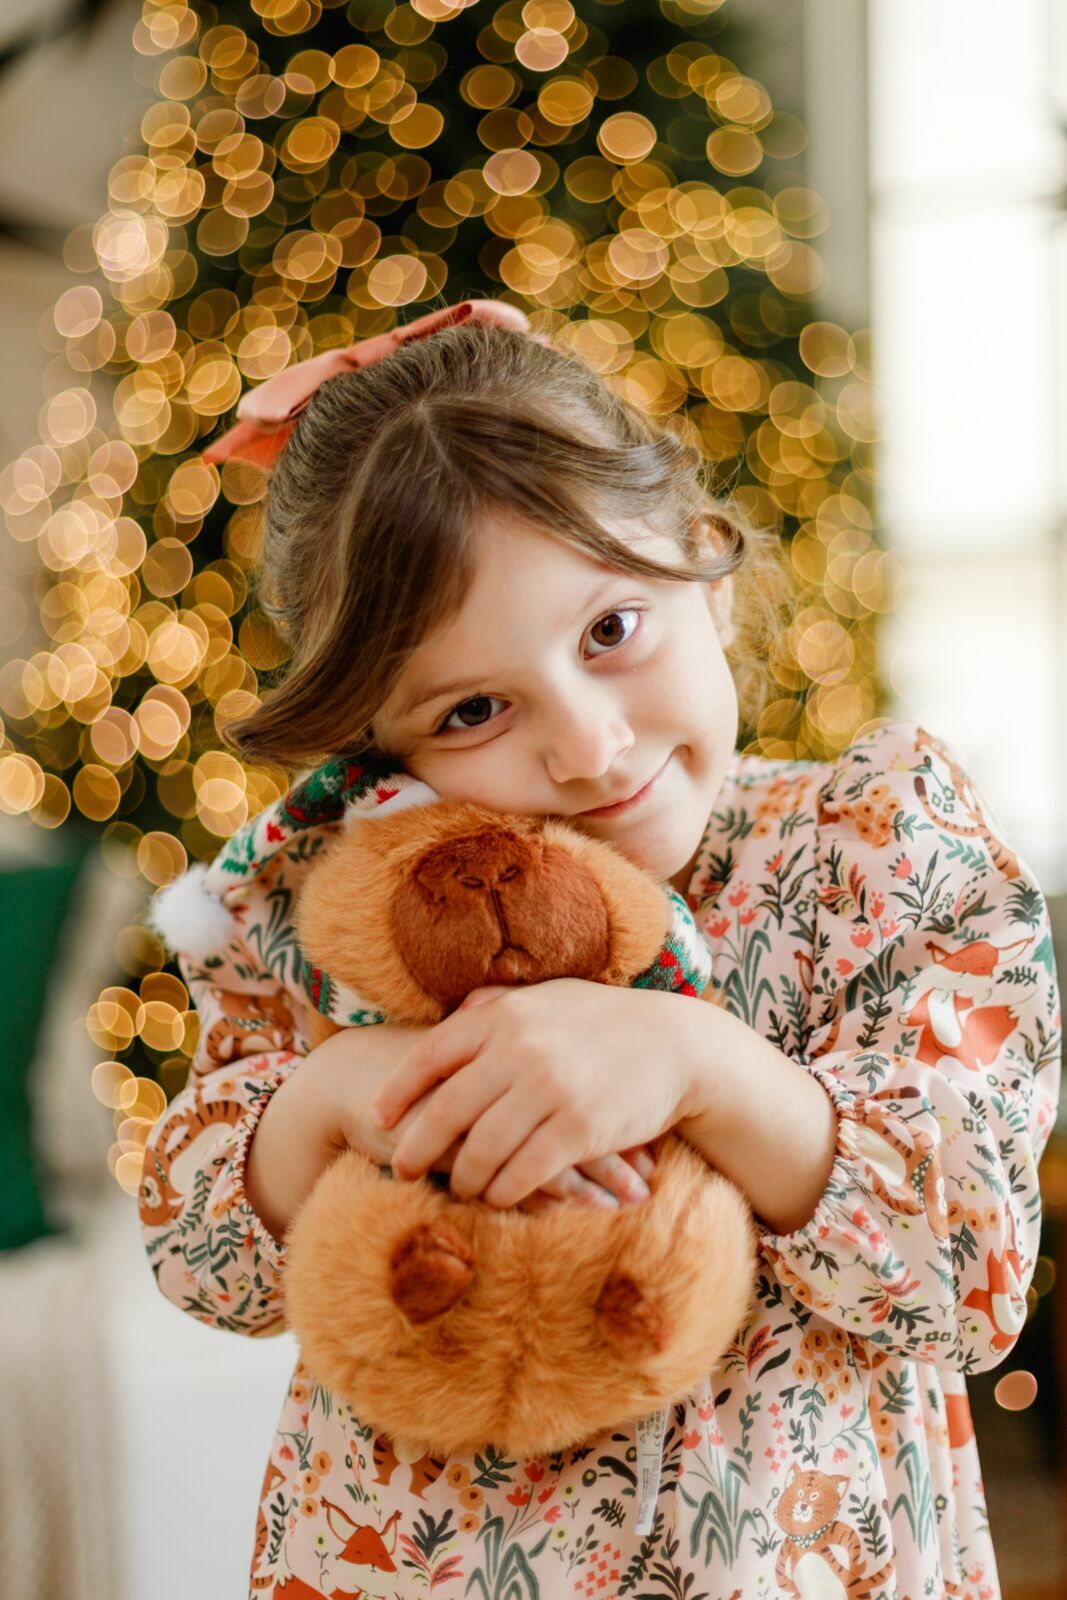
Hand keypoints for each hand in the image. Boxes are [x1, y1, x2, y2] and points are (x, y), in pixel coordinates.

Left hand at [369, 979, 703, 1209]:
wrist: (676, 1045)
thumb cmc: (604, 1022)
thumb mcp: (546, 999)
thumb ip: (496, 1007)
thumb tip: (449, 1018)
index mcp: (504, 1016)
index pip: (432, 1055)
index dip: (399, 1091)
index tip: (378, 1118)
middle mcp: (520, 1049)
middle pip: (447, 1110)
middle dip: (418, 1146)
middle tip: (403, 1169)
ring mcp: (550, 1089)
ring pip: (482, 1149)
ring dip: (465, 1177)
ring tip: (461, 1187)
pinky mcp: (579, 1127)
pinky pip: (524, 1171)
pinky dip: (504, 1190)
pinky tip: (500, 1196)